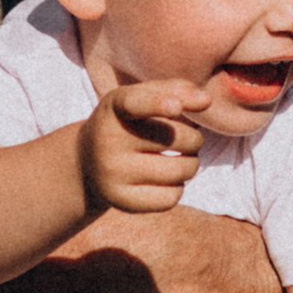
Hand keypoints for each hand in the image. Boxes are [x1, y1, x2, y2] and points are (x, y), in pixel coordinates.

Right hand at [80, 78, 207, 215]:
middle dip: (193, 139)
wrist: (87, 162)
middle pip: (177, 139)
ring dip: (191, 164)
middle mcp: (108, 140)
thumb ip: (177, 91)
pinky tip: (163, 179)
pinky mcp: (122, 201)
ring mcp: (112, 174)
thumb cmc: (128, 123)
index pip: (135, 103)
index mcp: (114, 107)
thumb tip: (205, 100)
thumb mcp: (144, 98)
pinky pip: (172, 197)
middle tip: (184, 139)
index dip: (157, 103)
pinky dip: (178, 187)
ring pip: (180, 171)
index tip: (175, 106)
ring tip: (178, 158)